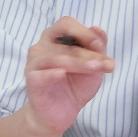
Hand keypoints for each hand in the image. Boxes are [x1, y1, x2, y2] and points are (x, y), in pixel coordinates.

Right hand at [21, 17, 113, 136]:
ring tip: (96, 69)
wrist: (62, 112)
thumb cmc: (75, 85)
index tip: (99, 45)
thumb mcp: (93, 65)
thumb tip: (98, 28)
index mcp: (55, 39)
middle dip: (87, 52)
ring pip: (56, 58)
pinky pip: (40, 75)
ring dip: (78, 63)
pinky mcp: (31, 81)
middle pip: (64, 42)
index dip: (83, 31)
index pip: (66, 24)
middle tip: (106, 64)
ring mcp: (34, 64)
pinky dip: (51, 73)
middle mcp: (41, 47)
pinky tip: (62, 74)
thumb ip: (96, 48)